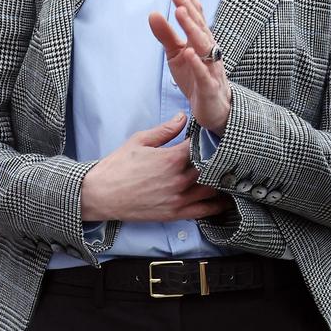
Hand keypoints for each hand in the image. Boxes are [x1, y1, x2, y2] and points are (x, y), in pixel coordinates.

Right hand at [80, 112, 229, 224]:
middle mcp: (178, 179)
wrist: (101, 194)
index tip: (214, 136)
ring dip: (222, 181)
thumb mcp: (140, 141)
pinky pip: (204, 211)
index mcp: (171, 158)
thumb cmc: (118, 167)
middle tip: (227, 154)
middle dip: (219, 159)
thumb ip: (165, 130)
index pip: (202, 146)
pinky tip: (226, 200)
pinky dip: (217, 206)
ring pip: (212, 189)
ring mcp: (178, 198)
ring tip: (229, 174)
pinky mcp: (175, 213)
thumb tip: (182, 117)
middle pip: (211, 167)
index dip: (210, 140)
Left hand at [149, 0, 232, 134]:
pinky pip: (203, 73)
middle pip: (200, 25)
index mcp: (201, 39)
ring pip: (204, 45)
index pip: (196, 14)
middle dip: (189, 9)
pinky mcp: (209, 86)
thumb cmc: (195, 76)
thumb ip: (166, 34)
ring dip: (192, 29)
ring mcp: (211, 67)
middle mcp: (209, 49)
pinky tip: (188, 52)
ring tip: (180, 13)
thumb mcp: (176, 53)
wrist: (214, 108)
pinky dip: (197, 63)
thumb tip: (152, 13)